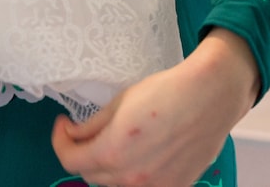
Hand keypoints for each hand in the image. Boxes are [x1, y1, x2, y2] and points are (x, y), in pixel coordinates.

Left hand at [51, 29, 260, 186]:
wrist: (208, 98)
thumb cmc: (164, 93)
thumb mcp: (119, 103)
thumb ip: (92, 125)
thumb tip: (72, 135)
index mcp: (114, 152)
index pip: (71, 161)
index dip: (60, 142)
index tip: (63, 125)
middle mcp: (133, 178)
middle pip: (91, 175)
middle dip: (81, 152)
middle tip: (83, 131)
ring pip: (114, 184)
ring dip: (105, 166)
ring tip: (109, 140)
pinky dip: (129, 174)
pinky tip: (135, 153)